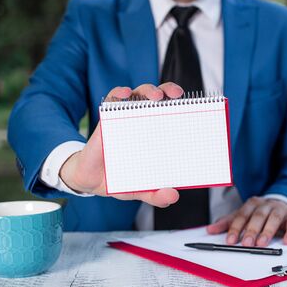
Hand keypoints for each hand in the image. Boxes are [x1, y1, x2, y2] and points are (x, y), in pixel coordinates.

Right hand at [59, 83, 183, 207]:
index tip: (195, 106)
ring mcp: (124, 118)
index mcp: (154, 135)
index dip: (183, 106)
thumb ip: (156, 194)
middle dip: (169, 90)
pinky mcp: (106, 118)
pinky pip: (112, 99)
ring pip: (138, 94)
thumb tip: (173, 195)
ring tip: (155, 97)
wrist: (90, 180)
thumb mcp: (140, 189)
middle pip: (158, 98)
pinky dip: (119, 93)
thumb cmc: (118, 178)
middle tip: (176, 95)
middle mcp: (142, 122)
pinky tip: (124, 94)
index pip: (171, 114)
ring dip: (148, 91)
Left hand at [206, 197, 286, 246]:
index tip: (230, 240)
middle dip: (251, 230)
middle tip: (246, 243)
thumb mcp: (242, 215)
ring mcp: (279, 210)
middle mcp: (265, 205)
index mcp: (251, 204)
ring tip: (262, 243)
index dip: (235, 228)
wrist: (283, 203)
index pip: (241, 215)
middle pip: (257, 217)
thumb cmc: (260, 212)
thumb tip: (210, 229)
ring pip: (273, 219)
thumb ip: (227, 222)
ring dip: (268, 231)